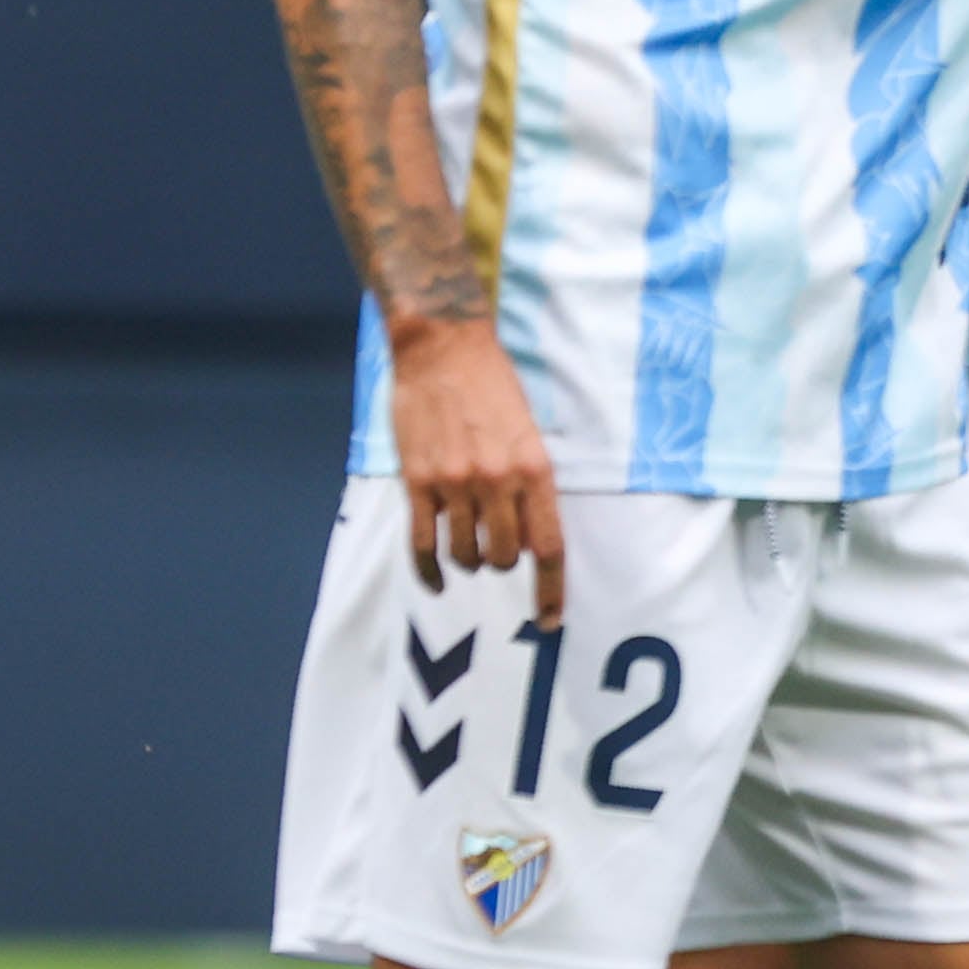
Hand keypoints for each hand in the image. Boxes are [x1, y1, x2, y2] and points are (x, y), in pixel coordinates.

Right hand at [389, 316, 565, 624]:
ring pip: (466, 555)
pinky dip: (430, 571)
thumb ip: (531, 485)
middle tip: (498, 543)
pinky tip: (438, 582)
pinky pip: (423, 545)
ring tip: (469, 542)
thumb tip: (529, 539)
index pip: (549, 546)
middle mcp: (496, 482)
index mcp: (534, 470)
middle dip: (504, 561)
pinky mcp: (416, 482)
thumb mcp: (531, 433)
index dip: (552, 590)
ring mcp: (453, 484)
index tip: (552, 619)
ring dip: (470, 560)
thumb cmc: (494, 388)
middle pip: (505, 558)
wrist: (442, 349)